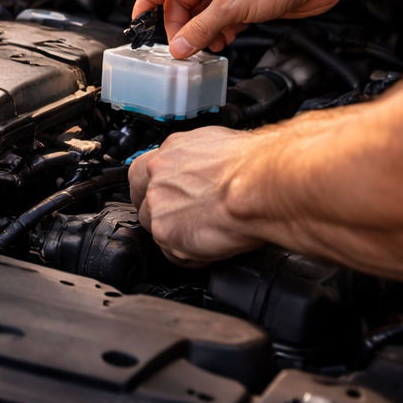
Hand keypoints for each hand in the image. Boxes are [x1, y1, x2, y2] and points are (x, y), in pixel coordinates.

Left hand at [130, 127, 266, 266]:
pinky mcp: (165, 233)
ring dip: (175, 234)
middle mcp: (157, 176)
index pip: (142, 171)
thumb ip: (199, 161)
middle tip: (184, 219)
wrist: (261, 186)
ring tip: (206, 234)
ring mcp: (158, 205)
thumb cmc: (255, 167)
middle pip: (142, 200)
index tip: (161, 195)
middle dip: (158, 212)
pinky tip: (212, 248)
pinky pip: (173, 254)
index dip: (151, 186)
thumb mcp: (221, 146)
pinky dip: (192, 257)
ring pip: (154, 227)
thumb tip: (205, 169)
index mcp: (171, 152)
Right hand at [133, 0, 341, 57]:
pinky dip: (219, 30)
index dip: (147, 1)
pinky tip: (224, 41)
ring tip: (205, 47)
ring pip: (202, 10)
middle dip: (180, 24)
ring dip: (201, 30)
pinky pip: (221, 15)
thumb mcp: (231, 6)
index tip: (141, 21)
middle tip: (182, 45)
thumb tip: (180, 46)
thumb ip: (201, 29)